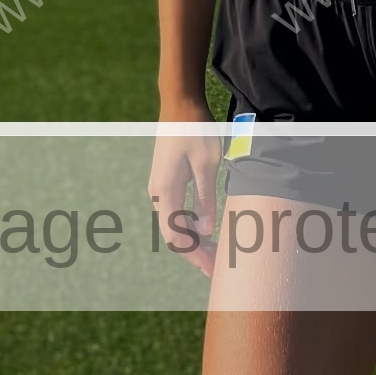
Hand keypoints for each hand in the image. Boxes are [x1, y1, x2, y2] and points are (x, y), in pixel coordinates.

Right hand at [148, 99, 220, 277]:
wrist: (179, 104)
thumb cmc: (194, 130)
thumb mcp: (207, 162)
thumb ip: (206, 197)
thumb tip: (206, 231)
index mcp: (165, 192)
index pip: (176, 237)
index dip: (194, 256)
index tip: (212, 270)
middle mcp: (157, 194)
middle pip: (174, 235)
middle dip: (195, 254)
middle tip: (218, 268)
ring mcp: (159, 188)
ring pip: (174, 225)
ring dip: (194, 241)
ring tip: (216, 253)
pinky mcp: (166, 182)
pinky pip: (175, 212)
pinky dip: (190, 226)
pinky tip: (206, 232)